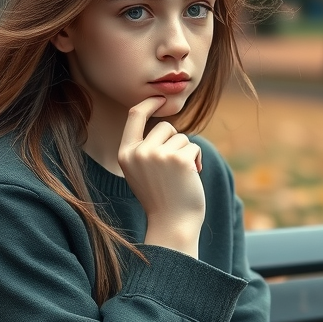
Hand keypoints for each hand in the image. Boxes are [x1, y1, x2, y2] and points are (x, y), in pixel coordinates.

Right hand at [118, 96, 204, 259]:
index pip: (134, 116)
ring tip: (180, 176)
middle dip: (175, 141)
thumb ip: (145, 149)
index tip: (160, 98)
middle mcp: (139, 152)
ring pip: (181, 137)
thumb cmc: (160, 198)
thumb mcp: (141, 171)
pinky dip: (197, 160)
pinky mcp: (179, 158)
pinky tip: (191, 177)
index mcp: (125, 154)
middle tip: (173, 167)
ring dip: (186, 153)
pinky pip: (193, 147)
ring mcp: (158, 154)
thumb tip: (163, 125)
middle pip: (164, 126)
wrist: (172, 223)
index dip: (148, 103)